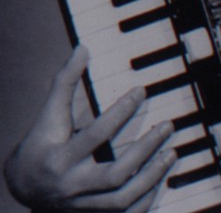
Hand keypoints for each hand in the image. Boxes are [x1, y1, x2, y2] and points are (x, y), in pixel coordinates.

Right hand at [4, 46, 174, 211]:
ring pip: (123, 198)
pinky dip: (146, 199)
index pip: (95, 135)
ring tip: (171, 152)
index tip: (141, 91)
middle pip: (115, 174)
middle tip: (167, 126)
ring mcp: (83, 204)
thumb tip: (82, 48)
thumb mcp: (49, 115)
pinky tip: (163, 178)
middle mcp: (71, 185)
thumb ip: (65, 83)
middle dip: (145, 150)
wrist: (25, 188)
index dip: (120, 112)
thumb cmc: (42, 145)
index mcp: (59, 158)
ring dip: (152, 176)